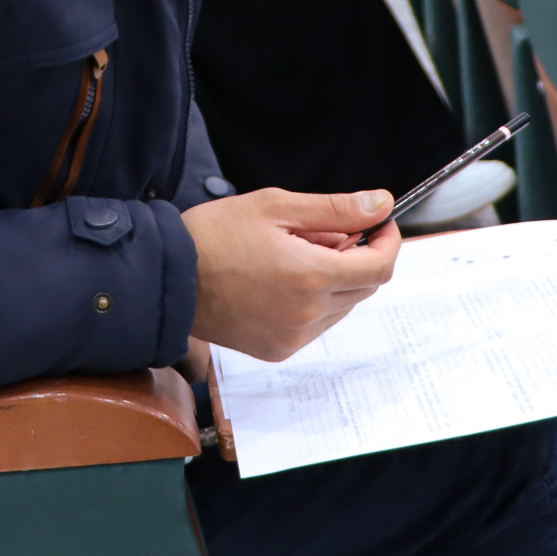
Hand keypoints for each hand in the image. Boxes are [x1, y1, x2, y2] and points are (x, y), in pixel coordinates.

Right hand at [184, 188, 398, 362]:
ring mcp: (293, 337)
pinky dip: (315, 300)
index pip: (380, 266)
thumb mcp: (276, 206)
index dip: (388, 241)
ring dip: (335, 279)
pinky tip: (283, 279)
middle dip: (358, 255)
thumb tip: (380, 205)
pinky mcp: (278, 350)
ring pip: (343, 306)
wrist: (168, 277)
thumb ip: (335, 209)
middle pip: (364, 286)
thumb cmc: (215, 235)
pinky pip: (317, 324)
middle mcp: (307, 314)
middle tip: (325, 231)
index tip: (379, 223)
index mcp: (310, 276)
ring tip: (295, 254)